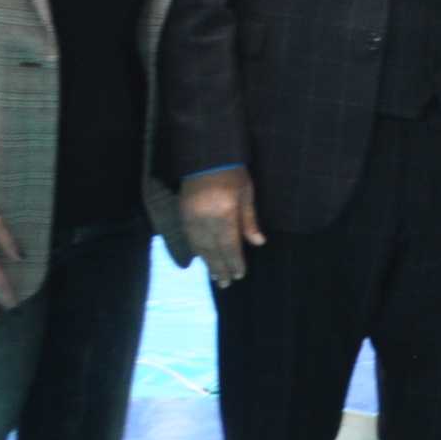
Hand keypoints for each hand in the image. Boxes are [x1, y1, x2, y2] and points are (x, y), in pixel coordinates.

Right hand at [181, 165, 263, 286]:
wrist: (206, 154)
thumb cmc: (232, 172)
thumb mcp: (246, 193)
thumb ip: (249, 220)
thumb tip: (258, 243)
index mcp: (223, 213)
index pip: (229, 245)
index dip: (234, 262)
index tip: (240, 274)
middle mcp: (204, 218)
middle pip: (212, 250)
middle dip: (220, 268)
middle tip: (226, 284)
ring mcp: (190, 216)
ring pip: (199, 246)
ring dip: (207, 262)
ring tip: (215, 276)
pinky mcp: (182, 212)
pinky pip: (189, 237)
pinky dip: (196, 249)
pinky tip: (202, 257)